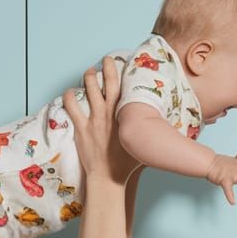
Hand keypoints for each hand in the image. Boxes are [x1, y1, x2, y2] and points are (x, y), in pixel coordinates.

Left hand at [63, 57, 140, 185]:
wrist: (109, 177)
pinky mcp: (82, 127)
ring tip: (89, 73)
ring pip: (89, 87)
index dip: (125, 73)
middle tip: (106, 60)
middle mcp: (111, 113)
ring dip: (88, 77)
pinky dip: (69, 96)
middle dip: (107, 66)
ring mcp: (95, 119)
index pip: (127, 87)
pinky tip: (70, 93)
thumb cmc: (128, 164)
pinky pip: (72, 106)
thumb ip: (150, 132)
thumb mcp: (143, 144)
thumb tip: (166, 128)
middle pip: (108, 80)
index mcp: (126, 115)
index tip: (125, 64)